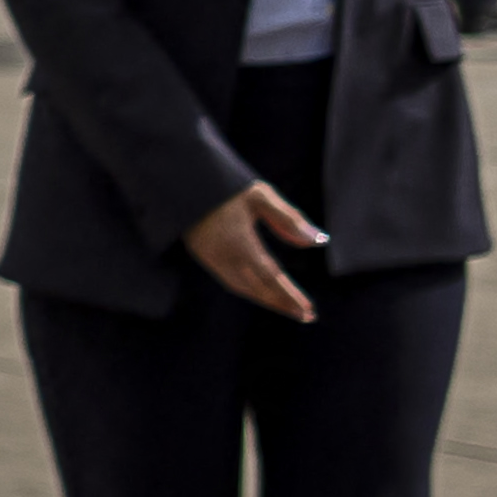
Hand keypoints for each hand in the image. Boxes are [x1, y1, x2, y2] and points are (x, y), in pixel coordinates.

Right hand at [185, 175, 325, 323]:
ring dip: (265, 299)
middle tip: (305, 316)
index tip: (308, 312)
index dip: (290, 297)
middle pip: (257, 288)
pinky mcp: (203, 254)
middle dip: (281, 303)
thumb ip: (288, 219)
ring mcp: (210, 257)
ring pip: (242, 287)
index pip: (271, 278)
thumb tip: (317, 241)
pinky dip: (249, 290)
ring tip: (286, 306)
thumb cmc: (224, 184)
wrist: (179, 179)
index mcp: (240, 244)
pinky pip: (230, 280)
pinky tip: (260, 289)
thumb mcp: (261, 196)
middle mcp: (224, 256)